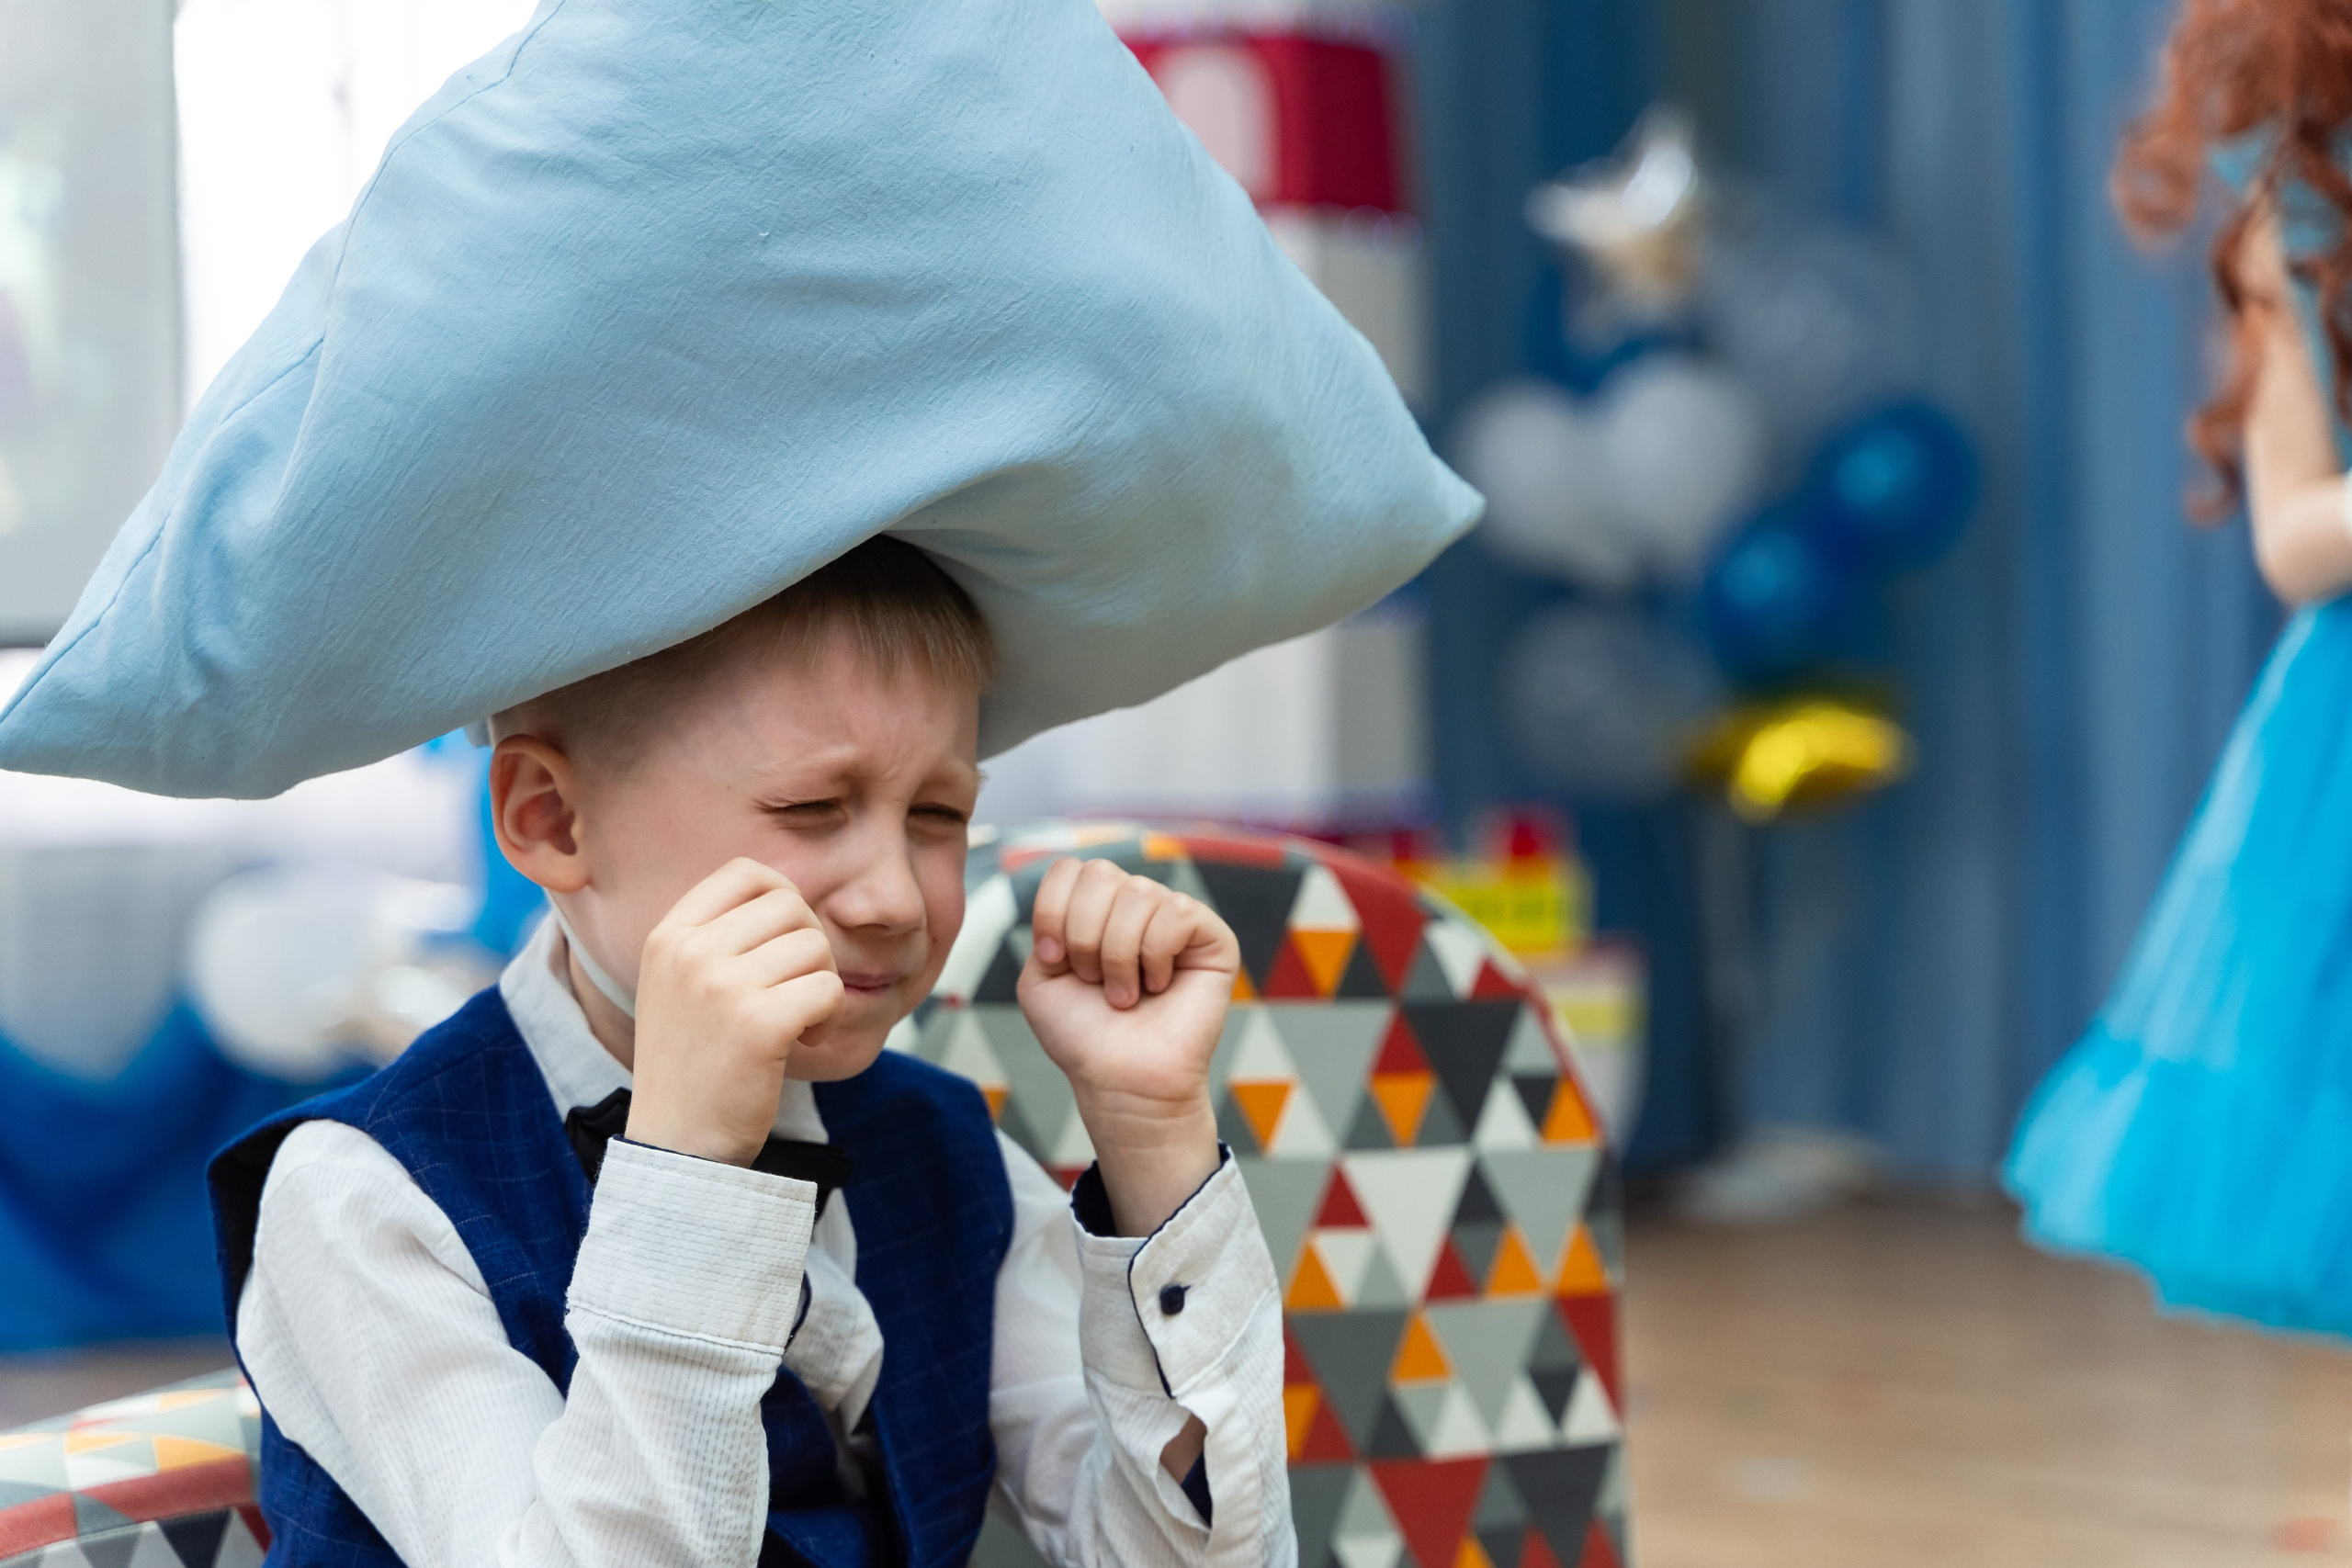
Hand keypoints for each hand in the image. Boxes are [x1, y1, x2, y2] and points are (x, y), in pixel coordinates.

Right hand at [624, 858, 844, 1166]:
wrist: (677, 1146)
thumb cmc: (694, 1065)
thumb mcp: (681, 985)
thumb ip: (721, 938)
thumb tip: (791, 898)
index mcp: (668, 936)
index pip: (746, 872)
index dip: (784, 900)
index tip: (782, 947)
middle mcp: (689, 953)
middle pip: (791, 906)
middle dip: (810, 947)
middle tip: (797, 992)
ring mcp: (721, 986)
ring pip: (815, 947)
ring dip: (822, 986)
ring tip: (798, 1023)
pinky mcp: (759, 1024)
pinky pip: (828, 990)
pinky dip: (831, 1018)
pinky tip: (806, 1043)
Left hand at [1018, 857, 1237, 1234]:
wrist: (1120, 1080)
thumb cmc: (1083, 1035)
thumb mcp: (1041, 977)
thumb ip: (1046, 925)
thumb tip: (1078, 886)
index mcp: (1095, 908)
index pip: (1069, 868)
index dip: (1052, 912)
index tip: (1054, 961)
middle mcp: (1135, 904)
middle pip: (1099, 873)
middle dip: (1083, 934)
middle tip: (1094, 981)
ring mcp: (1174, 917)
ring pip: (1136, 895)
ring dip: (1118, 955)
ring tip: (1125, 995)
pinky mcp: (1211, 936)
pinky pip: (1175, 913)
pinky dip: (1154, 956)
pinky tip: (1158, 986)